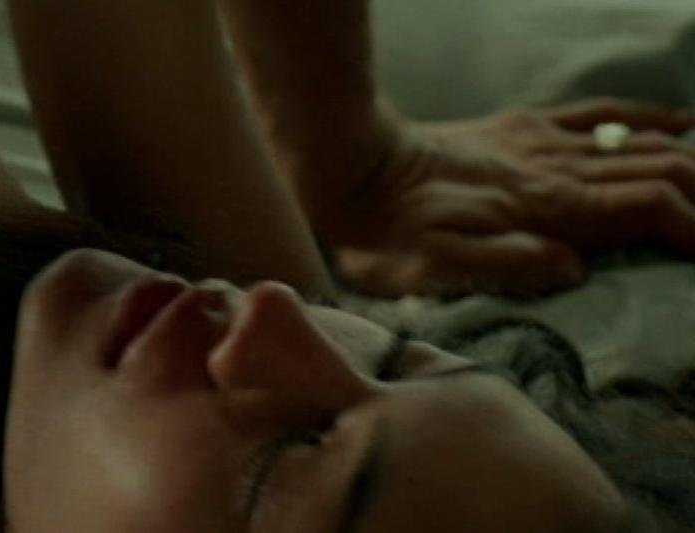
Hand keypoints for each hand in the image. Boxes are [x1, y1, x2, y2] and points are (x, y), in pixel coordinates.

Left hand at [321, 98, 694, 296]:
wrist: (352, 168)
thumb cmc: (387, 232)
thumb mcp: (438, 268)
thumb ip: (510, 266)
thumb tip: (576, 269)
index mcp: (545, 209)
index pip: (647, 210)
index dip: (693, 228)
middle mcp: (555, 169)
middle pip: (657, 173)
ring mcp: (542, 142)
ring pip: (637, 144)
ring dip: (684, 163)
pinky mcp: (522, 127)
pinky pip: (597, 115)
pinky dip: (643, 118)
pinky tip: (675, 122)